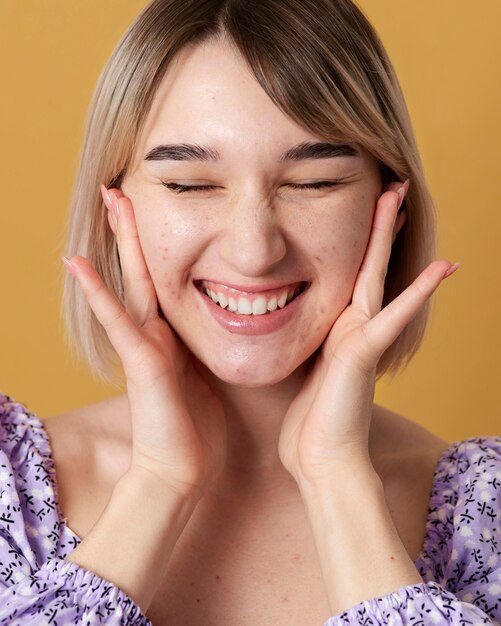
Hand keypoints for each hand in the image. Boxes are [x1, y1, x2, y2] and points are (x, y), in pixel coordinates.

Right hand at [62, 185, 226, 500]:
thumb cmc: (196, 427)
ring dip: (122, 239)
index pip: (165, 277)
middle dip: (135, 227)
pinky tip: (77, 262)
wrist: (182, 469)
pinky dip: (98, 292)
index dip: (158, 244)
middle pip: (145, 267)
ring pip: (132, 280)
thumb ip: (205, 348)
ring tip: (110, 198)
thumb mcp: (204, 375)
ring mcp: (144, 344)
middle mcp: (154, 332)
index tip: (157, 209)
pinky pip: (118, 320)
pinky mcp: (141, 362)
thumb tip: (230, 327)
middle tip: (124, 186)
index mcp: (172, 333)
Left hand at [278, 181, 457, 485]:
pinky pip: (392, 315)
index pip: (351, 275)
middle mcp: (354, 327)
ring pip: (378, 276)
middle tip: (390, 186)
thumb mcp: (303, 372)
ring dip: (389, 237)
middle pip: (367, 265)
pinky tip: (443, 266)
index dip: (359, 243)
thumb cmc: (309, 422)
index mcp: (337, 328)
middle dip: (378, 226)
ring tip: (401, 198)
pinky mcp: (363, 353)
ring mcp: (362, 338)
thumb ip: (305, 346)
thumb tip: (281, 326)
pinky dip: (417, 292)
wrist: (321, 460)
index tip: (363, 210)